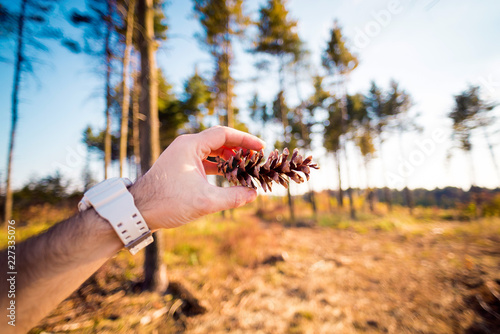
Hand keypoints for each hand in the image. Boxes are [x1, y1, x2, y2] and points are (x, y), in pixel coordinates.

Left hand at [130, 126, 265, 229]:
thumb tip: (254, 194)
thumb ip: (233, 197)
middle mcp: (186, 146)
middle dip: (240, 149)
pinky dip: (219, 167)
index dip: (245, 140)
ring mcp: (182, 156)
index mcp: (190, 145)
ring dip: (230, 159)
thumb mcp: (205, 201)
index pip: (224, 134)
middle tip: (257, 159)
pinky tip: (230, 177)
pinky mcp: (180, 167)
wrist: (138, 211)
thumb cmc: (168, 202)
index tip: (261, 147)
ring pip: (212, 152)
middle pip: (219, 141)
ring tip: (246, 168)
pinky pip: (205, 162)